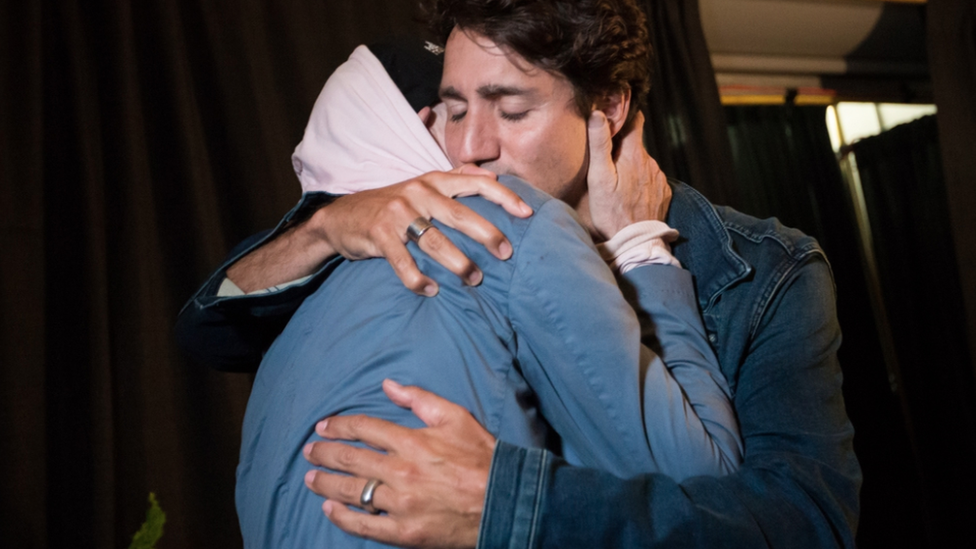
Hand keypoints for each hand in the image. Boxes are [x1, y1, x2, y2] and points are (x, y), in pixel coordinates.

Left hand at [303, 380, 494, 548]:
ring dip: (325, 483)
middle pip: (349, 459)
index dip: (338, 426)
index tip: (324, 426)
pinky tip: (329, 509)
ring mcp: (400, 504)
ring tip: (310, 479)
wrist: (504, 501)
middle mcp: (400, 471)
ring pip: (350, 491)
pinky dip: (343, 518)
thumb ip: (419, 399)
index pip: (362, 428)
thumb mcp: (455, 417)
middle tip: (309, 451)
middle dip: (323, 453)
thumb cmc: (482, 457)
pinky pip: (364, 525)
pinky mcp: (404, 531)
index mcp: (411, 441)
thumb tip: (388, 385)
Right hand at [311, 167, 532, 295]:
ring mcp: (397, 214)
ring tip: (475, 279)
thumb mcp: (422, 186)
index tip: (527, 213)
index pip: (476, 182)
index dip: (504, 196)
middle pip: (460, 214)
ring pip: (434, 241)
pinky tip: (432, 290)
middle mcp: (418, 193)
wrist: (342, 217)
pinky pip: (403, 262)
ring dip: (458, 263)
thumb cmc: (392, 205)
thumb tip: (491, 175)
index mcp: (433, 180)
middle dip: (487, 234)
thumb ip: (455, 179)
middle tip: (506, 253)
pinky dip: (418, 279)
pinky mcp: (378, 235)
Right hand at [583, 111, 670, 240]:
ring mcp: (660, 179)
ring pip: (643, 164)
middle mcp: (652, 163)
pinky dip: (641, 183)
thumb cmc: (611, 212)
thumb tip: (598, 114)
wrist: (635, 242)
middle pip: (636, 145)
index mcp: (635, 155)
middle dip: (623, 149)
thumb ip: (600, 144)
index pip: (636, 121)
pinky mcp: (663, 193)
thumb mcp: (599, 178)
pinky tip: (630, 196)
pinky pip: (651, 180)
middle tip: (607, 163)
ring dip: (632, 167)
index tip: (613, 119)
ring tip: (618, 184)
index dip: (624, 117)